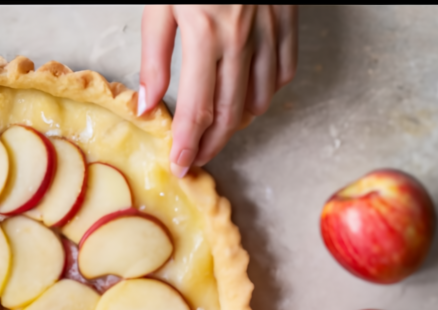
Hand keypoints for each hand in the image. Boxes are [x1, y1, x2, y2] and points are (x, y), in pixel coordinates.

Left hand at [138, 5, 297, 176]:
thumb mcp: (161, 5)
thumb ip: (154, 57)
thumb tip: (149, 105)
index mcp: (205, 33)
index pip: (198, 108)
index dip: (190, 143)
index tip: (182, 165)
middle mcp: (242, 36)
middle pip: (231, 111)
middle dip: (214, 143)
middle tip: (198, 159)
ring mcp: (271, 27)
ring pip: (262, 96)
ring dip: (240, 122)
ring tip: (219, 133)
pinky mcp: (288, 16)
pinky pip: (286, 68)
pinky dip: (269, 92)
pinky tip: (251, 100)